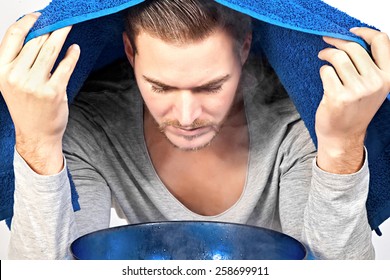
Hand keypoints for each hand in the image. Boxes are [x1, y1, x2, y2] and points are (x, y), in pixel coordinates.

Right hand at [0, 13, 79, 173]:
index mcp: (2, 70)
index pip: (13, 36)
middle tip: (60, 20)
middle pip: (35, 41)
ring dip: (62, 35)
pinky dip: (72, 55)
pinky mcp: (53, 92)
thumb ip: (20, 60)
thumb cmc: (27, 107)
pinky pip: (65, 66)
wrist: (36, 134)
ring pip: (50, 50)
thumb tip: (38, 34)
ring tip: (69, 27)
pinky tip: (75, 49)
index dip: (28, 21)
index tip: (40, 16)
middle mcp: (15, 76)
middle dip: (50, 27)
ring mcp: (34, 84)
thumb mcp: (13, 81)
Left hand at [316, 27, 389, 173]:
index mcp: (388, 77)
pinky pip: (326, 71)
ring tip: (323, 57)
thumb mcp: (372, 87)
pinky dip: (323, 71)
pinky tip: (325, 78)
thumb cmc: (355, 109)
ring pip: (338, 58)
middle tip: (327, 43)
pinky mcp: (338, 96)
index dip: (365, 32)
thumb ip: (368, 65)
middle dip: (337, 42)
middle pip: (354, 48)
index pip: (382, 41)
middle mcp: (375, 82)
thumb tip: (351, 39)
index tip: (351, 31)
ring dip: (327, 55)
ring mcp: (357, 90)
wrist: (343, 136)